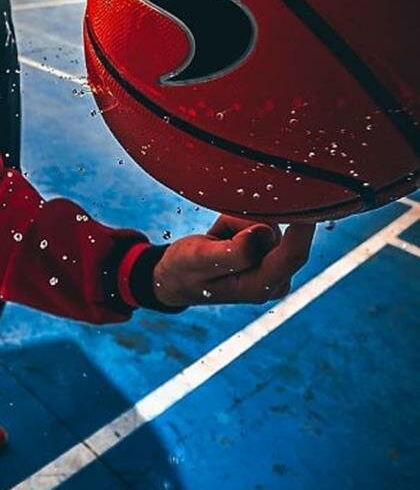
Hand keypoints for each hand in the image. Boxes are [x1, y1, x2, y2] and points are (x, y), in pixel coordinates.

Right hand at [152, 214, 314, 307]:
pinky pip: (264, 225)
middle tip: (216, 237)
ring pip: (269, 226)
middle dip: (247, 224)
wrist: (176, 277)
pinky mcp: (271, 256)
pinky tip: (225, 237)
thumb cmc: (184, 269)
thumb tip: (264, 233)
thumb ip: (233, 251)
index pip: (292, 255)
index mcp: (259, 287)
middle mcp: (273, 281)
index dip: (303, 228)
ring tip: (217, 239)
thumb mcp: (199, 259)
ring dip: (241, 224)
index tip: (313, 202)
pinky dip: (242, 224)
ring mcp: (274, 269)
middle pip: (277, 234)